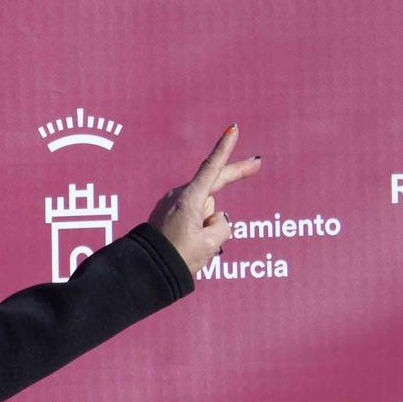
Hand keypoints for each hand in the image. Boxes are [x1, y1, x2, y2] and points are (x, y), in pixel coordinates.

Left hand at [146, 125, 262, 278]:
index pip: (212, 169)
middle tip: (257, 163)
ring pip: (207, 212)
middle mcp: (179, 197)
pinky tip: (190, 248)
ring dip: (210, 228)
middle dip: (235, 174)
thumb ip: (222, 227)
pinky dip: (201, 230)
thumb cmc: (176, 258)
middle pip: (214, 183)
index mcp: (188, 199)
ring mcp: (172, 206)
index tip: (233, 129)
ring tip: (194, 248)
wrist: (145, 271)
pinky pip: (196, 220)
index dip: (225, 149)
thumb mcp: (210, 244)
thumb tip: (217, 219)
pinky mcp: (169, 217)